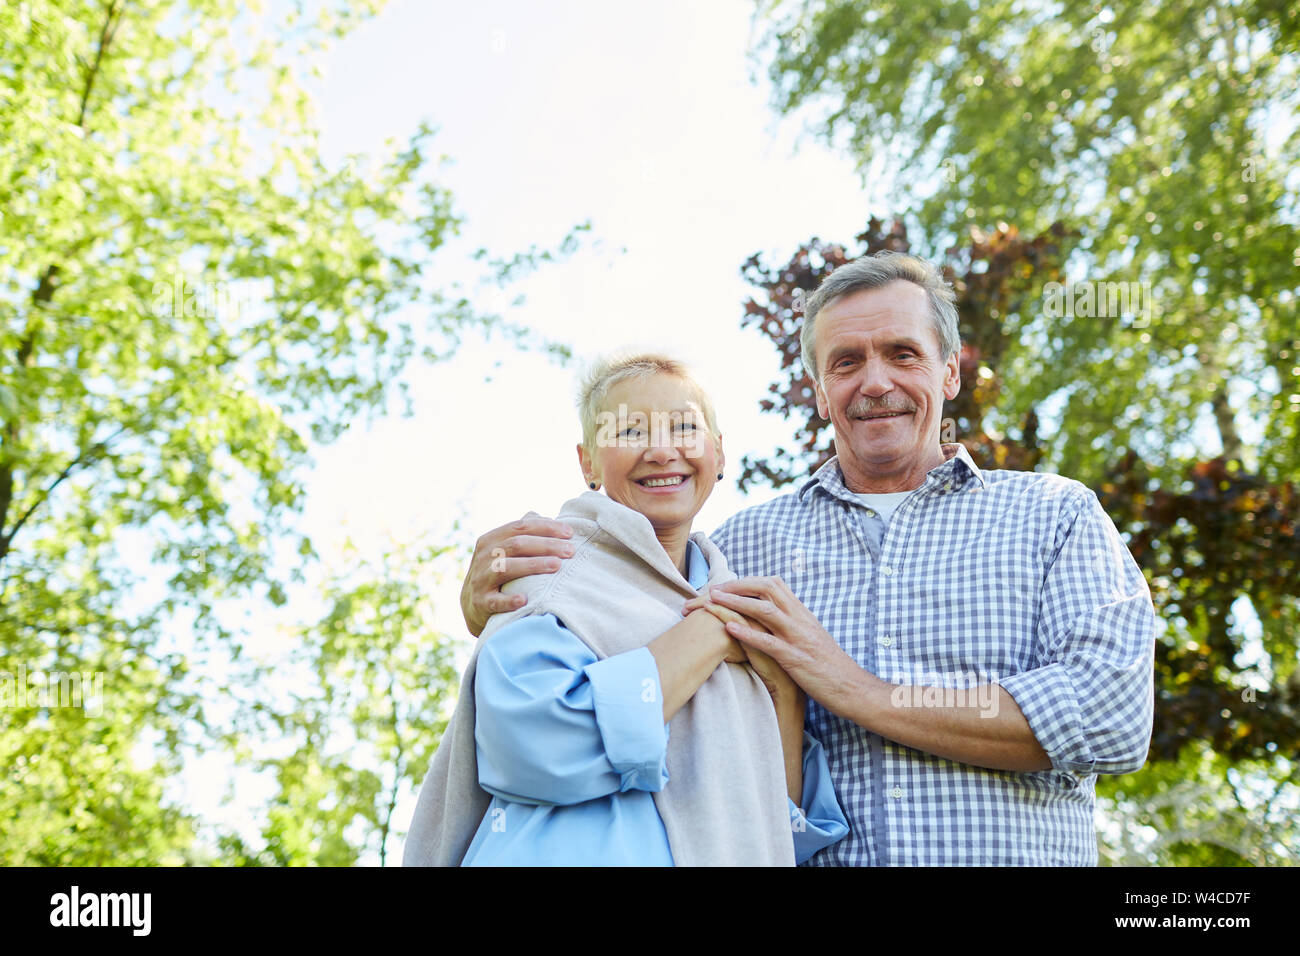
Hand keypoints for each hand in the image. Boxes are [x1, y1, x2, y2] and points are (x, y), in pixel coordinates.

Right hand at [460, 515, 574, 635]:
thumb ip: (520, 534)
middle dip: (546, 545)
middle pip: (516, 544)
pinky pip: (495, 601)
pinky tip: (524, 599)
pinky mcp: (481, 603)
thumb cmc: (496, 573)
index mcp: (491, 540)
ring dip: (533, 565)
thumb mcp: (502, 550)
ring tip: (556, 565)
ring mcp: (480, 580)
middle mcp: (484, 557)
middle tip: (570, 551)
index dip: (546, 527)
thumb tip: (543, 517)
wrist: (472, 606)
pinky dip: (509, 600)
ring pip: (506, 567)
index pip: (520, 527)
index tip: (570, 533)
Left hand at [700, 576, 861, 710]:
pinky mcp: (796, 659)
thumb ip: (793, 622)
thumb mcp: (811, 636)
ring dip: (737, 603)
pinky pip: (769, 642)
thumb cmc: (828, 666)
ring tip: (713, 601)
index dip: (748, 581)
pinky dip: (748, 634)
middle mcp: (800, 620)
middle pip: (767, 590)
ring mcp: (798, 638)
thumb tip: (774, 613)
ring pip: (765, 611)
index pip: (774, 584)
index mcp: (802, 614)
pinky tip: (729, 628)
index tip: (727, 584)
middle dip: (737, 586)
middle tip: (713, 589)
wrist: (851, 688)